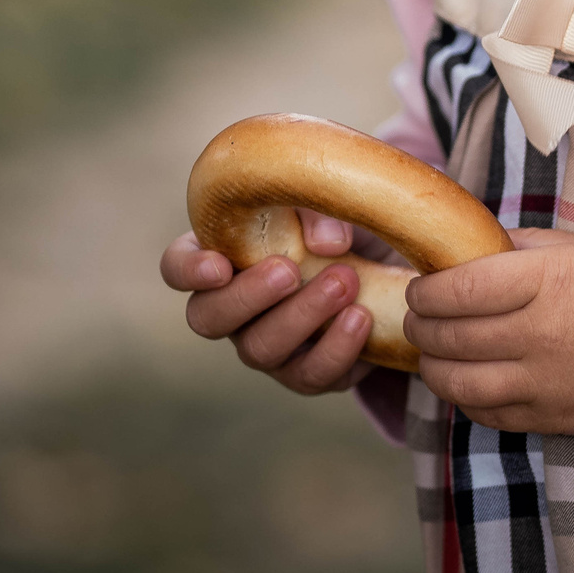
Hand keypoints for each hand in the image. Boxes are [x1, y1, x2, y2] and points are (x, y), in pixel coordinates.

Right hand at [159, 209, 371, 395]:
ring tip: (346, 283)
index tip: (219, 265)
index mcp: (225, 254)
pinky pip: (308, 375)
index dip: (188, 269)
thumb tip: (328, 243)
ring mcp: (268, 343)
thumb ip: (320, 210)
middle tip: (289, 270)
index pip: (178, 266)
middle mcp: (236, 307)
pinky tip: (361, 317)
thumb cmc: (347, 224)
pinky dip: (336, 348)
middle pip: (207, 318)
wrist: (395, 268)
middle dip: (246, 296)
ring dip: (301, 316)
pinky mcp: (307, 371)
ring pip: (258, 348)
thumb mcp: (335, 197)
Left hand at [404, 229, 573, 458]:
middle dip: (421, 325)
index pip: (457, 288)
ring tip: (433, 352)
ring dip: (433, 367)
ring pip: (457, 384)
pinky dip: (466, 399)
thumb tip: (474, 247)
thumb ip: (527, 245)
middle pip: (448, 336)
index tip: (422, 285)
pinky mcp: (553, 419)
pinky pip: (487, 415)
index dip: (426, 288)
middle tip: (419, 315)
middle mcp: (540, 334)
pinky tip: (468, 381)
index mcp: (549, 280)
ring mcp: (545, 384)